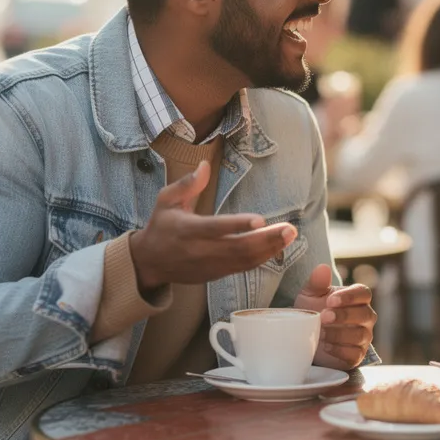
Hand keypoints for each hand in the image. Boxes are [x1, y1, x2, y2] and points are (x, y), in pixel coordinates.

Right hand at [129, 161, 296, 288]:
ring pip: (243, 261)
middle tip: (290, 228)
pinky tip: (277, 247)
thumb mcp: (165, 200)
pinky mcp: (216, 274)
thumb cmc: (160, 226)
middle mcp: (199, 250)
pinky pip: (242, 268)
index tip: (260, 220)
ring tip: (290, 235)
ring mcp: (209, 266)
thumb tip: (205, 165)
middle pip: (237, 248)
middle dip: (266, 240)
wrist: (149, 263)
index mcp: (186, 230)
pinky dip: (261, 259)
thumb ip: (186, 185)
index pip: (215, 228)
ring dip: (269, 249)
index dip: (237, 226)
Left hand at [295, 263, 375, 369]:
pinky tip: (325, 346)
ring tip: (320, 333)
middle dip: (344, 315)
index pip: (364, 293)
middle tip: (323, 316)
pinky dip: (340, 350)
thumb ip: (317, 282)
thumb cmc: (312, 311)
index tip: (330, 300)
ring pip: (360, 335)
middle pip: (365, 314)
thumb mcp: (310, 295)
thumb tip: (323, 268)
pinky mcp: (356, 355)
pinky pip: (355, 354)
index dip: (350, 296)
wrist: (304, 337)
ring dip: (339, 334)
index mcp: (357, 299)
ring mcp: (363, 337)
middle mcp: (365, 317)